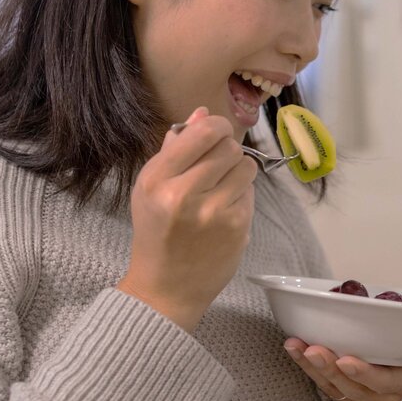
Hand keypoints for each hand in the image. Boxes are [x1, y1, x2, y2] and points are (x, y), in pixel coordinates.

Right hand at [117, 107, 256, 331]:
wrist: (166, 288)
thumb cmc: (157, 232)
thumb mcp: (151, 188)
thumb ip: (176, 149)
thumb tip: (203, 112)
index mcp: (156, 179)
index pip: (202, 132)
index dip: (216, 126)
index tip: (216, 132)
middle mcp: (183, 194)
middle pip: (227, 146)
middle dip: (226, 150)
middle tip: (216, 166)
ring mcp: (213, 212)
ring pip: (245, 166)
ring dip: (237, 171)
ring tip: (220, 187)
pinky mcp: (237, 227)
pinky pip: (250, 191)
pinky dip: (240, 194)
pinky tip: (224, 209)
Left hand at [282, 338, 401, 400]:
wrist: (388, 349)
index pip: (386, 383)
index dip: (366, 374)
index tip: (345, 358)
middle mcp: (382, 397)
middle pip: (354, 387)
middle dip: (331, 370)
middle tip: (314, 349)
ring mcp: (357, 398)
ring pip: (333, 387)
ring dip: (312, 368)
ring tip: (298, 346)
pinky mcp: (337, 392)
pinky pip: (318, 382)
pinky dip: (302, 365)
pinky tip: (291, 346)